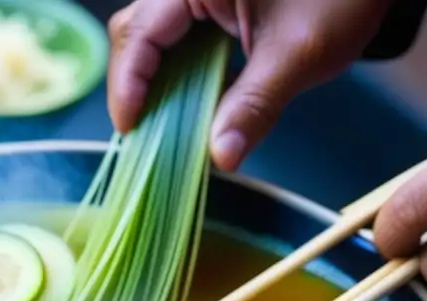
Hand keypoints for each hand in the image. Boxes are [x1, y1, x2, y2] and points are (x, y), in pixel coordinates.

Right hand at [106, 0, 392, 169]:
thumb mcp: (299, 54)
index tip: (132, 130)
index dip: (127, 85)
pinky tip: (191, 103)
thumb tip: (220, 158)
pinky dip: (178, 71)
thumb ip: (254, 106)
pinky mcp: (211, 1)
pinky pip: (178, 35)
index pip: (138, 32)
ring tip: (166, 126)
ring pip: (152, 35)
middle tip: (145, 135)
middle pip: (135, 32)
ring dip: (156, 81)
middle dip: (135, 84)